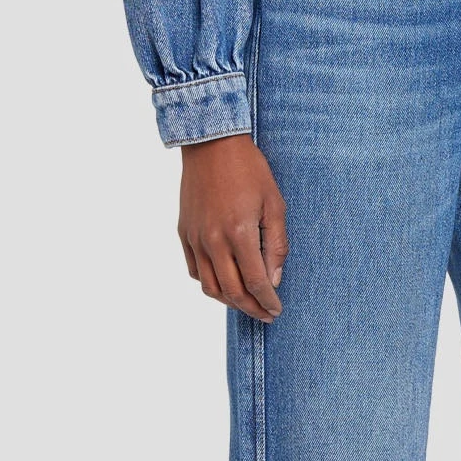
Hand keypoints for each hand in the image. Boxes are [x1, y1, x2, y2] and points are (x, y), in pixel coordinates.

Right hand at [177, 135, 287, 320]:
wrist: (211, 144)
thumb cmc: (249, 170)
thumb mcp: (274, 204)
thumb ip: (276, 245)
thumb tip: (274, 279)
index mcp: (239, 234)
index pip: (256, 283)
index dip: (268, 302)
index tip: (277, 310)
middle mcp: (214, 241)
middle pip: (232, 292)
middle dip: (252, 309)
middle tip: (265, 315)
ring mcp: (195, 239)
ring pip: (210, 287)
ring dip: (230, 302)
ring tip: (246, 303)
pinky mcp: (184, 233)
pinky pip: (195, 271)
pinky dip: (210, 284)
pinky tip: (225, 283)